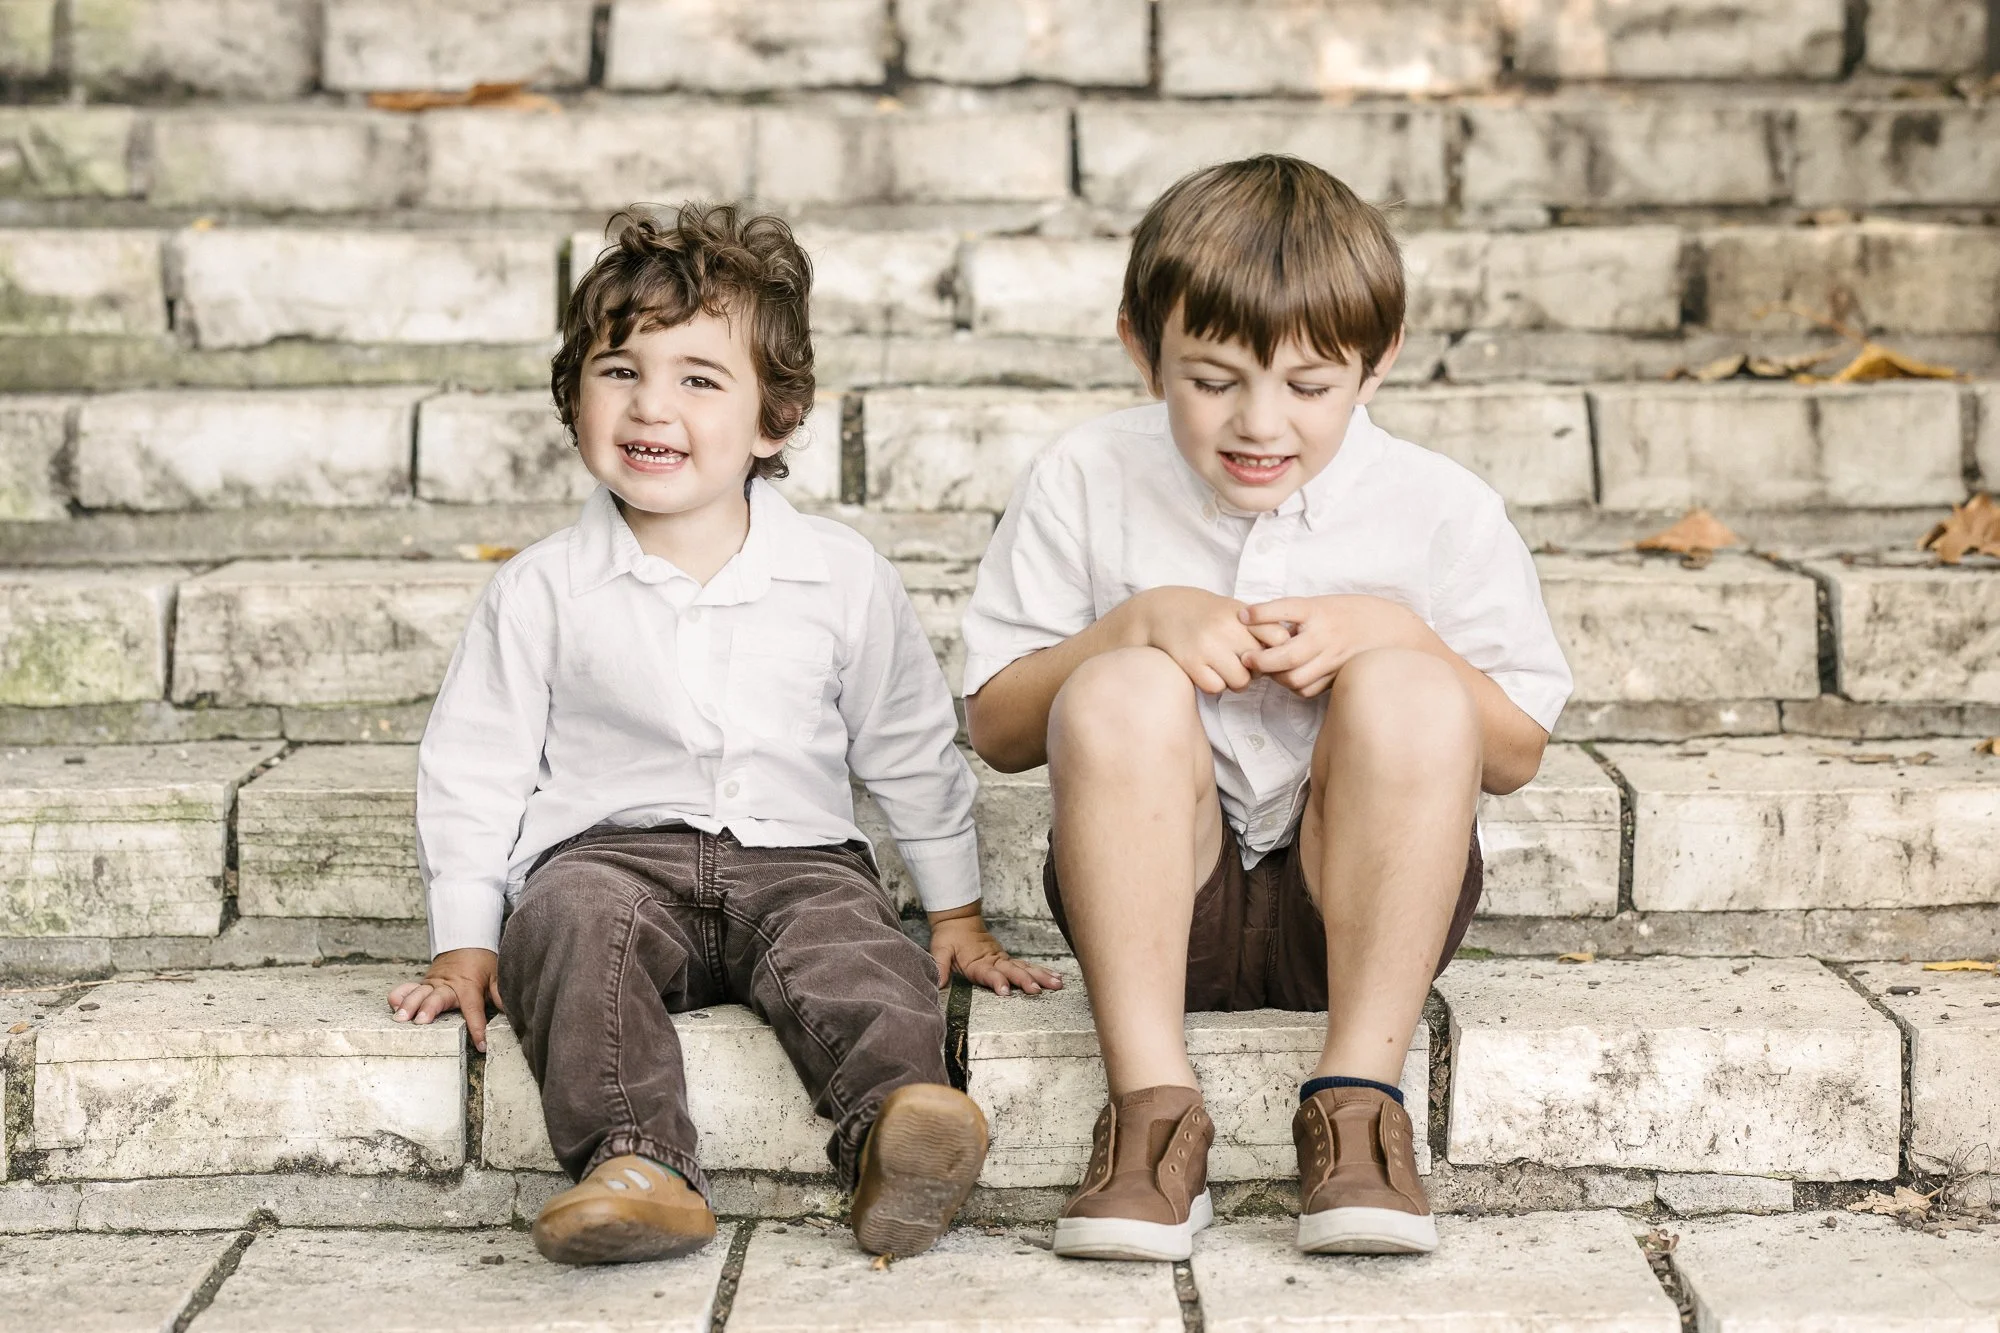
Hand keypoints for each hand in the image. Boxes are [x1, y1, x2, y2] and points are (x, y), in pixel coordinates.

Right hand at [388, 948, 502, 1052]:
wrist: (466, 942)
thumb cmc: (482, 963)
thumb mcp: (496, 975)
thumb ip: (500, 993)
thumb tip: (511, 1009)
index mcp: (468, 986)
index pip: (474, 1009)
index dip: (477, 1027)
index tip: (481, 1044)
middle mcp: (447, 986)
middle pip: (437, 998)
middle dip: (428, 1010)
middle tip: (421, 1022)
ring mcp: (432, 984)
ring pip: (418, 994)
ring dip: (408, 1005)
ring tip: (400, 1019)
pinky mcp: (423, 984)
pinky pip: (407, 988)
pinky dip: (399, 995)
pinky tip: (392, 1006)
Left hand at [927, 908, 1063, 996]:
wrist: (958, 920)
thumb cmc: (949, 937)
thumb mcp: (940, 950)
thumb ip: (940, 966)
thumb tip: (936, 983)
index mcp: (976, 961)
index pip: (988, 973)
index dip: (996, 981)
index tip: (1005, 991)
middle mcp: (993, 960)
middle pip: (1012, 971)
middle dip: (1025, 980)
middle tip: (1037, 990)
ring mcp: (1003, 959)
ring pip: (1024, 968)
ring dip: (1041, 976)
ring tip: (1057, 985)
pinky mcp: (1008, 959)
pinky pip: (1027, 966)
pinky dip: (1042, 971)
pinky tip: (1056, 977)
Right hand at [1131, 587, 1289, 694]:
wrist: (1162, 610)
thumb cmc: (1206, 614)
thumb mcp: (1234, 610)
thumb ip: (1260, 627)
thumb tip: (1290, 651)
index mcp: (1241, 613)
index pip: (1280, 637)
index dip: (1278, 651)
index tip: (1267, 652)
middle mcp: (1226, 627)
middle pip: (1262, 665)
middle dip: (1255, 670)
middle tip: (1241, 663)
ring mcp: (1207, 646)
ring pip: (1241, 682)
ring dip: (1235, 681)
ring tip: (1224, 669)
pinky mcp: (1190, 663)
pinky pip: (1216, 688)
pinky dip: (1214, 685)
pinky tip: (1207, 672)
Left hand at [1239, 595, 1423, 697]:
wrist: (1394, 630)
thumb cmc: (1352, 613)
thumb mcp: (1324, 603)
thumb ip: (1297, 615)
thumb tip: (1256, 621)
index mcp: (1320, 610)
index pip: (1288, 608)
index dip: (1263, 612)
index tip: (1243, 615)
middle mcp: (1326, 634)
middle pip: (1287, 655)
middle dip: (1262, 660)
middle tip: (1247, 659)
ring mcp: (1334, 657)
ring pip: (1296, 678)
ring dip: (1277, 677)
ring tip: (1267, 670)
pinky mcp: (1339, 675)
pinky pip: (1309, 689)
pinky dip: (1295, 686)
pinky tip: (1290, 677)